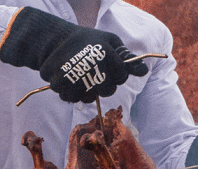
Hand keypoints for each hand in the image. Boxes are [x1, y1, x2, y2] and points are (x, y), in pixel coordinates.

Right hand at [0, 7, 147, 102]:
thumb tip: (144, 71)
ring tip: (81, 74)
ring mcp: (74, 78)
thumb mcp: (109, 42)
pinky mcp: (60, 86)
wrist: (54, 40)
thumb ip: (126, 57)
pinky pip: (73, 99)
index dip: (118, 72)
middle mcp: (91, 66)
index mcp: (104, 52)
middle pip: (109, 90)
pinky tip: (71, 79)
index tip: (110, 65)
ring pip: (90, 98)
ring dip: (88, 90)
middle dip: (104, 83)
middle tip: (95, 71)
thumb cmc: (87, 42)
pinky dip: (73, 93)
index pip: (122, 75)